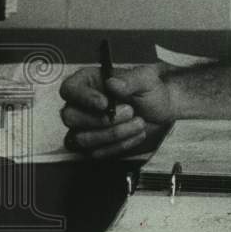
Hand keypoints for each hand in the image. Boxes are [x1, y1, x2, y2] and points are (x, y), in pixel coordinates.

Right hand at [59, 64, 174, 158]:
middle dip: (102, 119)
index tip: (104, 104)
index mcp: (88, 82)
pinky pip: (96, 152)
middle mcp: (81, 105)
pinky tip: (136, 134)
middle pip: (70, 117)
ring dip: (114, 133)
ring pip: (82, 138)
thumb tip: (112, 83)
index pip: (69, 89)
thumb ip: (130, 79)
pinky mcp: (93, 146)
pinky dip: (120, 145)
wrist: (161, 112)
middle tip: (130, 111)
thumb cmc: (149, 91)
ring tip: (139, 122)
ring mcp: (84, 127)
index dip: (83, 98)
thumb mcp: (145, 79)